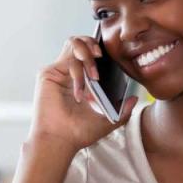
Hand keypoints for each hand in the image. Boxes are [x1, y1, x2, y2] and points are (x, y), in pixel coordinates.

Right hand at [27, 35, 138, 150]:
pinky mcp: (48, 74)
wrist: (60, 141)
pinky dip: (78, 73)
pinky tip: (80, 92)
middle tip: (101, 56)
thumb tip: (134, 98)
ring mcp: (58, 71)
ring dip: (87, 56)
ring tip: (94, 76)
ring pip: (73, 44)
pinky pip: (68, 61)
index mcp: (81, 79)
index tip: (110, 56)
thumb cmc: (78, 133)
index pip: (89, 52)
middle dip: (92, 43)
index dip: (98, 47)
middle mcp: (68, 72)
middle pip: (80, 41)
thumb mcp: (108, 121)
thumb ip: (123, 110)